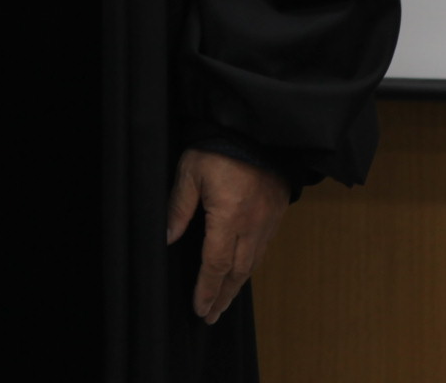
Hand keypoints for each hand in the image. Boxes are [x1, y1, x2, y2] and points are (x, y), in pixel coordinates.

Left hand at [164, 148, 288, 324]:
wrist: (259, 128)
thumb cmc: (219, 146)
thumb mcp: (189, 172)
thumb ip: (179, 207)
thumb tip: (168, 239)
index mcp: (229, 217)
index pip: (215, 265)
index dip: (206, 290)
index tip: (199, 309)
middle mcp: (252, 225)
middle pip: (237, 272)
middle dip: (222, 296)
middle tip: (211, 316)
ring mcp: (268, 220)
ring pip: (252, 263)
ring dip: (237, 285)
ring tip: (224, 301)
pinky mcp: (277, 212)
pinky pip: (263, 247)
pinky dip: (250, 265)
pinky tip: (242, 271)